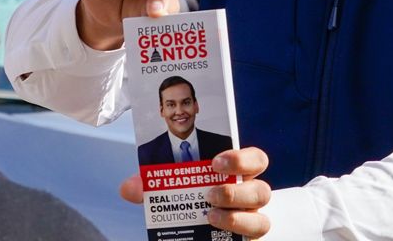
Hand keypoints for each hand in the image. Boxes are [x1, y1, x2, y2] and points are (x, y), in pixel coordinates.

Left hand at [118, 147, 272, 238]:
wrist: (191, 232)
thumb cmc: (188, 200)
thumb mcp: (168, 189)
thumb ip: (150, 185)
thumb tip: (129, 187)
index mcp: (236, 174)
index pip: (256, 160)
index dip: (242, 159)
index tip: (216, 162)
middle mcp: (249, 197)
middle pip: (263, 190)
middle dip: (236, 192)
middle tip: (209, 194)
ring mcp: (251, 221)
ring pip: (261, 220)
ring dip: (235, 219)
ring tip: (209, 217)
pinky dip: (234, 236)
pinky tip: (214, 234)